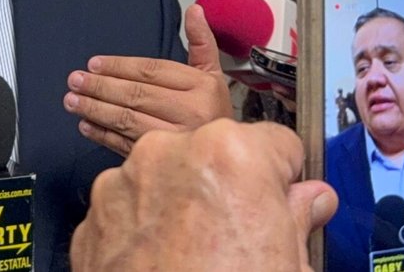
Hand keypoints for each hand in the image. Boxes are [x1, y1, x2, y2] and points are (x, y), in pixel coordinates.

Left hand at [65, 4, 232, 155]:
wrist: (227, 157)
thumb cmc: (214, 112)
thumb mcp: (213, 74)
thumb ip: (201, 42)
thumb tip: (195, 9)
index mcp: (202, 88)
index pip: (152, 71)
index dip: (120, 66)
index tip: (95, 64)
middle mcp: (191, 113)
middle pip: (136, 94)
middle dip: (101, 87)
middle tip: (76, 81)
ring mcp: (175, 140)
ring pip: (128, 120)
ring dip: (96, 110)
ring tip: (73, 101)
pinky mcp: (163, 162)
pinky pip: (127, 146)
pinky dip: (103, 136)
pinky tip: (86, 126)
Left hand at [70, 119, 335, 271]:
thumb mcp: (290, 266)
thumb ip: (299, 219)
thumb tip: (311, 200)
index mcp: (229, 154)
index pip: (276, 143)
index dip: (285, 179)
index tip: (286, 204)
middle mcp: (167, 154)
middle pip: (216, 156)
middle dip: (230, 190)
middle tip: (242, 243)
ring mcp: (122, 186)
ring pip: (169, 180)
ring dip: (184, 208)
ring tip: (200, 261)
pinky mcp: (91, 222)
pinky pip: (132, 211)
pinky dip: (147, 233)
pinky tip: (166, 267)